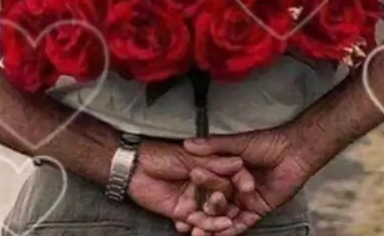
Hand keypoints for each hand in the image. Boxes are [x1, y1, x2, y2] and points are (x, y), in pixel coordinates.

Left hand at [128, 139, 252, 233]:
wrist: (134, 166)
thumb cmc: (160, 154)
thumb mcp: (189, 157)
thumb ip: (212, 162)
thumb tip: (237, 162)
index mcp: (208, 166)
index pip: (228, 175)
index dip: (239, 180)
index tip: (249, 185)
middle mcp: (204, 184)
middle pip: (222, 195)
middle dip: (230, 200)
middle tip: (239, 206)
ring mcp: (194, 199)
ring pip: (212, 211)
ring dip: (220, 218)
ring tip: (228, 223)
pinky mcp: (183, 212)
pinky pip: (198, 221)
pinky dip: (207, 225)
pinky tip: (217, 228)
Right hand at [184, 129, 310, 233]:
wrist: (292, 151)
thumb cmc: (265, 142)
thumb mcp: (236, 143)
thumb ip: (213, 146)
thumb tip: (188, 143)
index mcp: (226, 170)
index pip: (206, 183)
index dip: (193, 191)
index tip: (178, 198)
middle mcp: (234, 186)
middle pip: (214, 202)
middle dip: (201, 213)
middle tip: (186, 224)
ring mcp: (245, 199)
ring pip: (226, 215)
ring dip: (213, 226)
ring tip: (198, 234)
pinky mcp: (257, 210)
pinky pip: (243, 223)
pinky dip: (232, 230)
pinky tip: (220, 235)